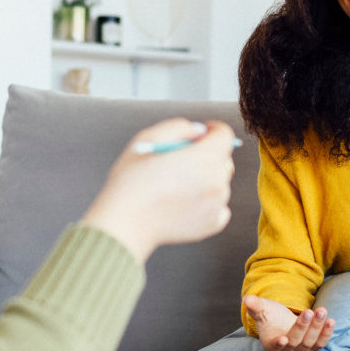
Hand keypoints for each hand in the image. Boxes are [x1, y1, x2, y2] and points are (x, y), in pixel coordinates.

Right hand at [80, 119, 237, 261]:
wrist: (125, 223)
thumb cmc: (131, 182)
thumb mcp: (147, 139)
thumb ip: (178, 127)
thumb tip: (198, 131)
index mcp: (202, 158)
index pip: (224, 135)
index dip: (212, 130)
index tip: (202, 134)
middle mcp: (216, 181)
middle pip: (223, 159)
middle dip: (207, 155)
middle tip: (182, 162)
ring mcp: (216, 205)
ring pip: (220, 183)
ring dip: (206, 179)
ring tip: (176, 186)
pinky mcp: (212, 223)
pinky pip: (219, 206)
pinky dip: (206, 202)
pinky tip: (183, 203)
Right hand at [242, 295, 333, 350]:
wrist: (283, 322)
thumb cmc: (270, 316)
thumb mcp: (262, 309)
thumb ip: (255, 306)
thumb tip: (247, 299)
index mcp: (271, 345)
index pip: (276, 347)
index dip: (280, 344)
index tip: (284, 339)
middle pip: (296, 342)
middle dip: (303, 326)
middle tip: (309, 311)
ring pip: (311, 342)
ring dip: (317, 327)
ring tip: (322, 310)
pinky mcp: (313, 347)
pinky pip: (321, 343)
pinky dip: (326, 333)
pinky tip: (331, 321)